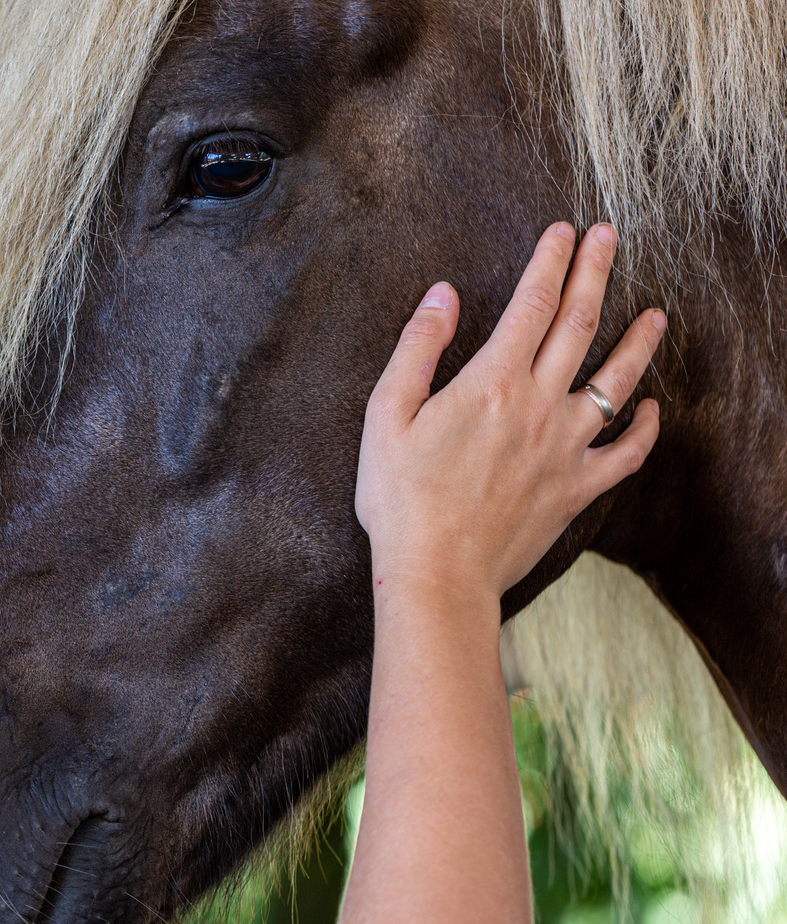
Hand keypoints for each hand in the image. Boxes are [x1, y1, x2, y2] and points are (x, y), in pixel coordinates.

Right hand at [355, 222, 662, 599]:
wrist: (437, 572)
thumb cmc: (402, 498)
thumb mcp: (386, 414)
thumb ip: (417, 348)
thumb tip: (442, 295)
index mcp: (491, 382)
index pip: (532, 303)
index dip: (551, 260)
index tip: (563, 230)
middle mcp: (538, 406)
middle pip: (580, 324)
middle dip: (597, 273)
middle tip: (610, 237)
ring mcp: (565, 448)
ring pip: (616, 382)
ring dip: (639, 342)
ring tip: (656, 314)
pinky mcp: (576, 488)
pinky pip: (626, 453)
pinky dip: (644, 428)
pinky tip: (650, 408)